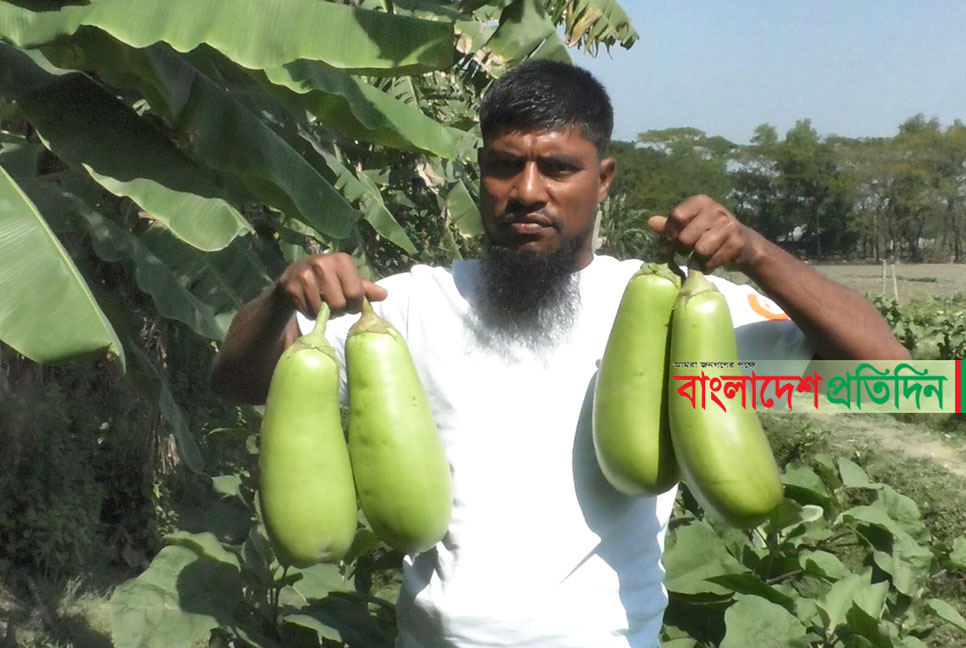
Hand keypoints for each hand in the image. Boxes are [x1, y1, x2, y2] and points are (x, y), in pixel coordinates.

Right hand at [271, 253, 387, 317]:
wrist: (295, 274)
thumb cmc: (329, 278)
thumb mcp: (348, 279)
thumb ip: (366, 288)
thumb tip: (384, 294)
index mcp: (342, 260)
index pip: (356, 293)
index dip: (355, 305)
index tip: (351, 303)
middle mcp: (323, 263)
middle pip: (339, 304)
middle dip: (339, 310)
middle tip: (334, 304)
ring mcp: (305, 274)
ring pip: (323, 310)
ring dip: (325, 313)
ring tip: (322, 303)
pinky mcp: (291, 287)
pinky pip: (308, 312)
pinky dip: (311, 314)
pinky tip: (310, 303)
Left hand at [647, 195, 761, 272]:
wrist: (744, 245)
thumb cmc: (710, 233)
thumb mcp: (690, 225)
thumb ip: (670, 225)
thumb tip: (650, 222)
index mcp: (700, 202)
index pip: (676, 216)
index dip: (668, 234)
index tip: (667, 246)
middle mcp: (716, 210)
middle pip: (686, 237)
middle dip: (683, 250)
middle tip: (688, 251)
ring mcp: (728, 226)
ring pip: (700, 250)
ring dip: (697, 259)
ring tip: (701, 256)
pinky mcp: (736, 243)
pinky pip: (712, 261)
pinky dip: (707, 266)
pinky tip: (711, 261)